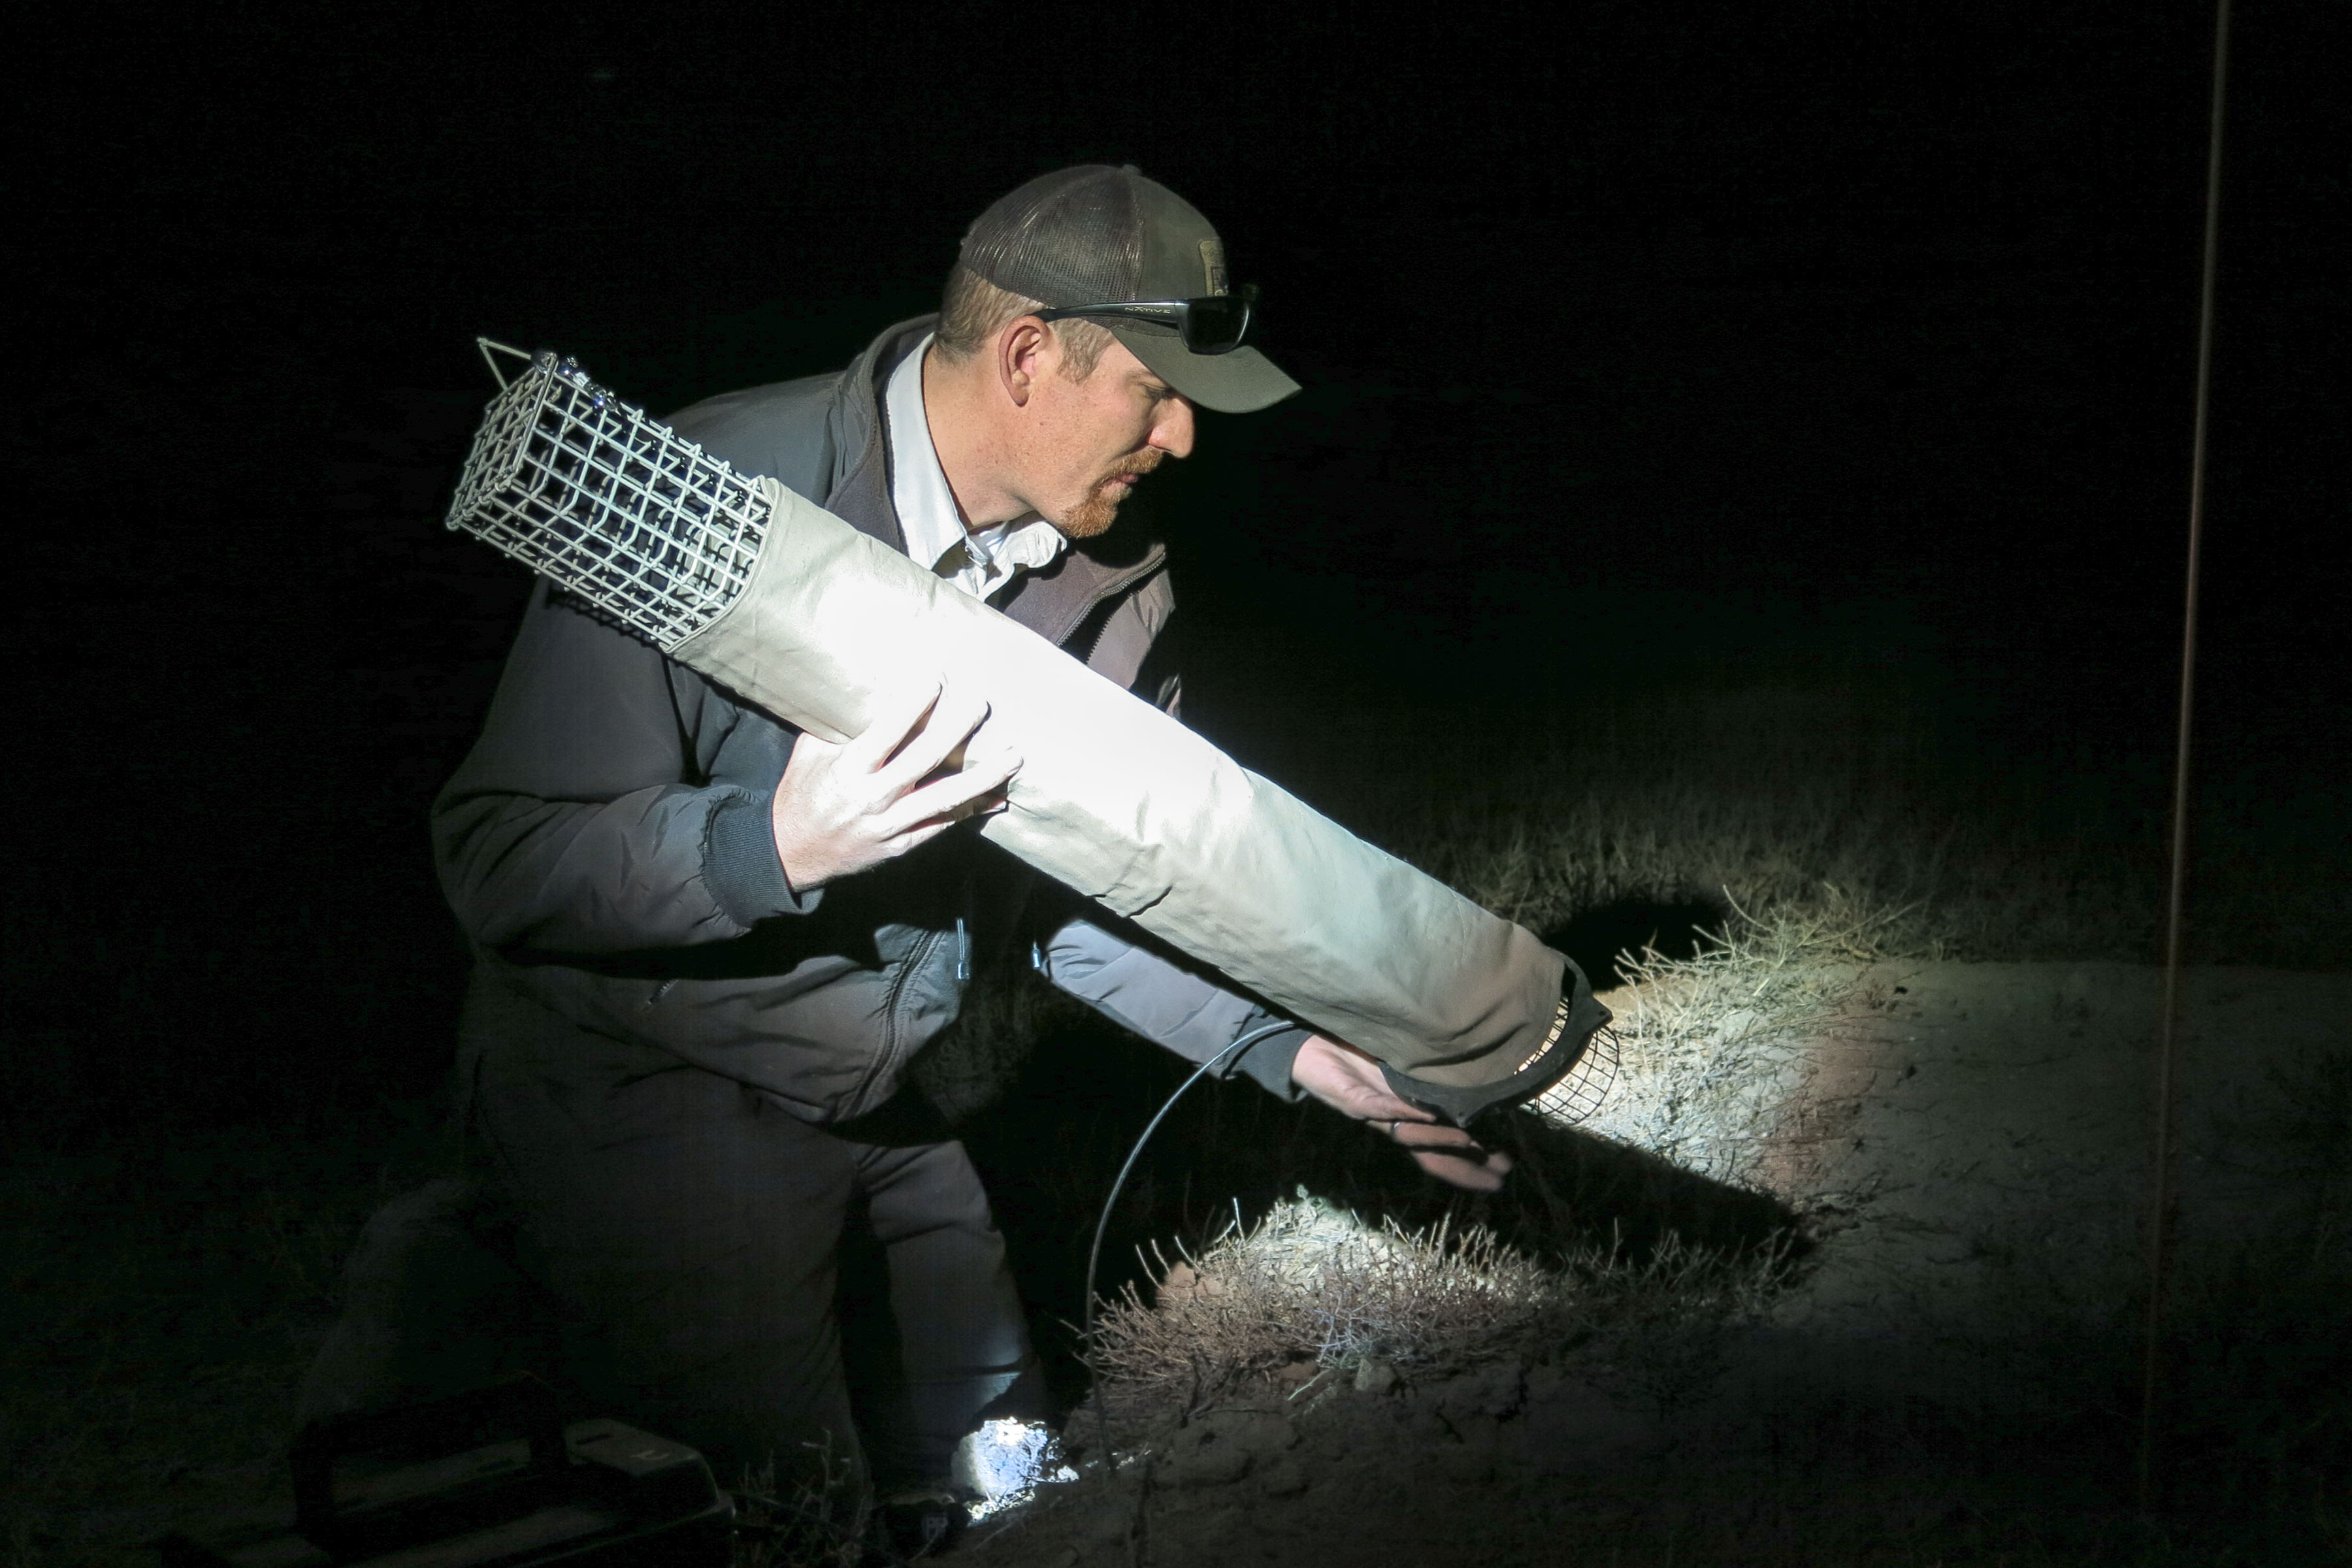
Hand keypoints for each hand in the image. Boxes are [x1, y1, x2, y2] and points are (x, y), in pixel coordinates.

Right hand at [770, 680, 1019, 890]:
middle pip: (926, 757)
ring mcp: (889, 825)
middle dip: (957, 728)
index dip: (916, 702)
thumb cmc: (801, 794)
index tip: (938, 678)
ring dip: (982, 776)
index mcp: (848, 769)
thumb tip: (867, 686)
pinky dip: (971, 812)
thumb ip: (839, 725)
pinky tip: (997, 799)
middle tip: (982, 705)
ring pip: (945, 797)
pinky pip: (942, 826)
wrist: (789, 854)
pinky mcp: (900, 846)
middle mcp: (872, 797)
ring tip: (1014, 757)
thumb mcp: (810, 753)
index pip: (890, 729)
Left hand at [1289, 1035, 1511, 1192]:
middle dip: (1463, 1167)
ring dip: (1440, 1141)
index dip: (1470, 1162)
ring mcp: (1370, 1113)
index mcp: (1402, 1119)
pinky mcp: (1350, 1097)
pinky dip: (1400, 1113)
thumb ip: (1422, 1084)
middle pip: (1429, 1154)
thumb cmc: (1353, 1055)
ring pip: (1409, 1135)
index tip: (1504, 1169)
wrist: (1308, 1049)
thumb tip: (1463, 1088)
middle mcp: (1390, 1123)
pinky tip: (1425, 1115)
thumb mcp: (1396, 1069)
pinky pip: (1376, 1108)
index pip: (1439, 1149)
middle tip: (1498, 1179)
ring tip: (1473, 1145)